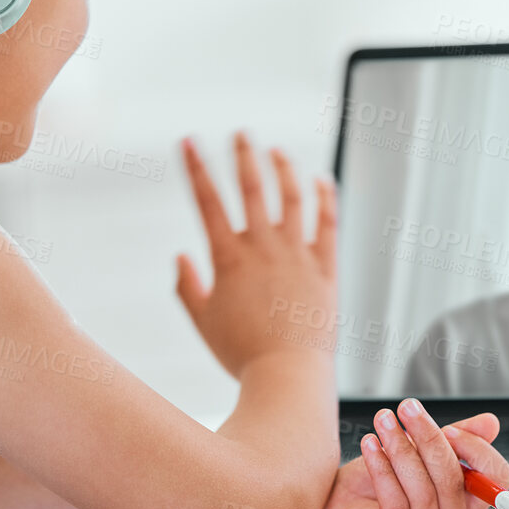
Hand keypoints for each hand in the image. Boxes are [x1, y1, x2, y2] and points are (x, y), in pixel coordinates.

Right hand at [175, 134, 336, 377]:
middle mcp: (263, 248)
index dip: (196, 168)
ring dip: (283, 169)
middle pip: (251, 188)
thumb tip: (180, 257)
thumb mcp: (203, 322)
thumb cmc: (241, 354)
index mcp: (229, 258)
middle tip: (240, 134)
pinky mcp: (325, 267)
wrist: (287, 375)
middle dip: (243, 156)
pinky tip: (321, 180)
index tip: (189, 141)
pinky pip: (327, 223)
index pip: (207, 202)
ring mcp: (297, 254)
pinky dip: (325, 197)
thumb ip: (187, 288)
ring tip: (276, 151)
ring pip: (291, 198)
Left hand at [301, 402, 508, 508]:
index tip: (449, 428)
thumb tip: (492, 423)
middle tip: (406, 408)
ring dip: (401, 447)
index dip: (478, 450)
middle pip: (454, 479)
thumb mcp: (413, 455)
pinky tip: (370, 445)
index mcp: (464, 506)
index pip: (497, 478)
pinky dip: (383, 468)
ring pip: (423, 489)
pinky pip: (396, 502)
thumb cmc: (371, 486)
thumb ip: (452, 441)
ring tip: (383, 421)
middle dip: (429, 437)